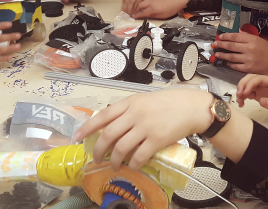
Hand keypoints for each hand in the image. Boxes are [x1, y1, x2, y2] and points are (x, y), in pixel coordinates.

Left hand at [74, 89, 212, 170]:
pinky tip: (132, 167)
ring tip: (114, 166)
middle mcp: (135, 114)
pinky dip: (132, 164)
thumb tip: (110, 125)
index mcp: (129, 103)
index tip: (77, 136)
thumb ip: (128, 111)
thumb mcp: (143, 100)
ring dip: (114, 160)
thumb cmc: (168, 103)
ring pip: (121, 147)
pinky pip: (139, 156)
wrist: (190, 107)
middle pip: (108, 134)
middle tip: (96, 158)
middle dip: (98, 149)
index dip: (87, 127)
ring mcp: (145, 127)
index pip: (102, 115)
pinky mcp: (157, 140)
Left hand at [122, 0, 162, 15]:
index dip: (123, 5)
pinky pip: (139, 0)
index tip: (123, 10)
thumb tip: (130, 1)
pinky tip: (136, 10)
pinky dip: (137, 6)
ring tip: (130, 13)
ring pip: (132, 1)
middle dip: (126, 8)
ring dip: (130, 8)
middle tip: (125, 14)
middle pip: (127, 0)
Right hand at [130, 0, 187, 18]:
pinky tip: (146, 3)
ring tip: (138, 8)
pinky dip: (145, 1)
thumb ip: (153, 16)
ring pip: (143, 1)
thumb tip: (147, 16)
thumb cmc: (172, 8)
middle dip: (135, 9)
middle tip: (133, 11)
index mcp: (152, 9)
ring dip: (139, 4)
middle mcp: (151, 2)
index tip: (133, 16)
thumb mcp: (162, 16)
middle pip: (139, 5)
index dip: (136, 15)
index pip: (141, 13)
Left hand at [213, 31, 267, 73]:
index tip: (220, 37)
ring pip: (232, 57)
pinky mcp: (248, 68)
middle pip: (231, 46)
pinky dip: (230, 64)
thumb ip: (248, 36)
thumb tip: (238, 32)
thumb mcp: (259, 40)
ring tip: (217, 54)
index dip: (226, 36)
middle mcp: (249, 49)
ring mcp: (248, 59)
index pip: (236, 36)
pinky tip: (227, 63)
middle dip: (221, 45)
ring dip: (223, 55)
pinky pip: (236, 66)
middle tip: (214, 44)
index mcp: (252, 40)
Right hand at [236, 74, 267, 124]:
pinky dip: (244, 96)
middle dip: (243, 85)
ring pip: (248, 85)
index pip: (259, 78)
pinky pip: (250, 93)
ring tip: (239, 101)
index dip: (250, 84)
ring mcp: (264, 90)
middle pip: (251, 79)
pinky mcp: (261, 96)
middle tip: (239, 96)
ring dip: (241, 91)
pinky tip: (242, 103)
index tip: (244, 93)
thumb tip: (260, 100)